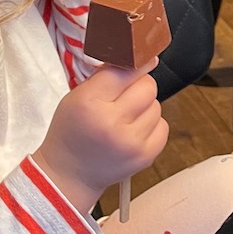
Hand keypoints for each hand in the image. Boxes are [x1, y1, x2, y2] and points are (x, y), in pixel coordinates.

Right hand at [33, 61, 167, 212]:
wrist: (69, 174)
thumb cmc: (72, 132)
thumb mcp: (76, 97)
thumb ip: (106, 77)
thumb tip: (144, 59)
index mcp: (89, 103)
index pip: (124, 70)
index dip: (134, 63)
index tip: (139, 60)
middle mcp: (112, 123)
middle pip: (147, 86)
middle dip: (139, 86)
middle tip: (124, 97)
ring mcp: (131, 143)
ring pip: (157, 105)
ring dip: (144, 107)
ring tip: (125, 118)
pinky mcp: (145, 156)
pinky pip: (162, 126)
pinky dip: (151, 125)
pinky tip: (133, 131)